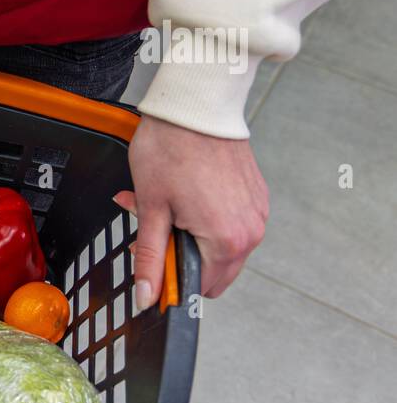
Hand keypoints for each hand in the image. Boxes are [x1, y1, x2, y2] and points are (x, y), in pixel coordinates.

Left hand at [119, 115, 268, 308]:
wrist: (196, 106)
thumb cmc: (171, 150)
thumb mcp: (151, 210)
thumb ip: (150, 258)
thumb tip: (146, 297)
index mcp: (227, 242)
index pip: (200, 288)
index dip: (170, 277)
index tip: (151, 255)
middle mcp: (251, 232)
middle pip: (213, 272)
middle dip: (179, 256)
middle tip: (154, 228)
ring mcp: (257, 213)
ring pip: (220, 248)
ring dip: (190, 236)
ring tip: (165, 207)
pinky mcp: (256, 197)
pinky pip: (230, 224)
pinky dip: (206, 219)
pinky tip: (183, 196)